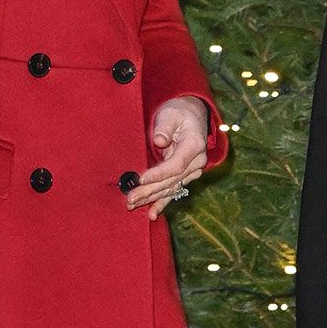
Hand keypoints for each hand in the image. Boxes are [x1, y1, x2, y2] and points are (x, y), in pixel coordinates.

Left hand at [127, 97, 209, 219]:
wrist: (191, 116)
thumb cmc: (178, 113)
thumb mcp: (171, 114)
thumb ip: (164, 127)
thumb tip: (159, 140)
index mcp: (194, 146)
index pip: (175, 165)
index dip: (158, 174)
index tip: (141, 179)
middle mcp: (196, 162)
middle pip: (171, 181)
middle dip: (149, 190)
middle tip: (130, 198)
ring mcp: (192, 172)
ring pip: (170, 188)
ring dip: (151, 198)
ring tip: (132, 205)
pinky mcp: (184, 177)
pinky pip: (173, 192)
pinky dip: (162, 203)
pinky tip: (152, 215)